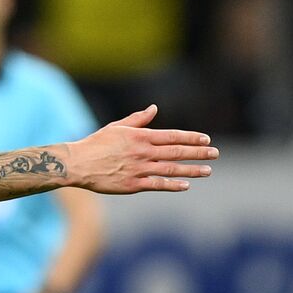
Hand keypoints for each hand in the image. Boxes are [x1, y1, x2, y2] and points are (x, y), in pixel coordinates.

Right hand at [69, 105, 217, 192]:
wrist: (77, 164)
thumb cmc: (95, 143)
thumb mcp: (116, 127)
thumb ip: (138, 119)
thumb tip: (154, 108)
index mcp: (140, 137)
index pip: (172, 136)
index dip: (191, 138)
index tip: (206, 139)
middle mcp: (142, 152)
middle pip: (177, 152)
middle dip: (198, 153)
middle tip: (215, 153)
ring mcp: (139, 169)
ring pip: (171, 169)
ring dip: (192, 170)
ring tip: (207, 171)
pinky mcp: (132, 185)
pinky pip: (157, 184)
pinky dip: (173, 184)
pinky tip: (185, 185)